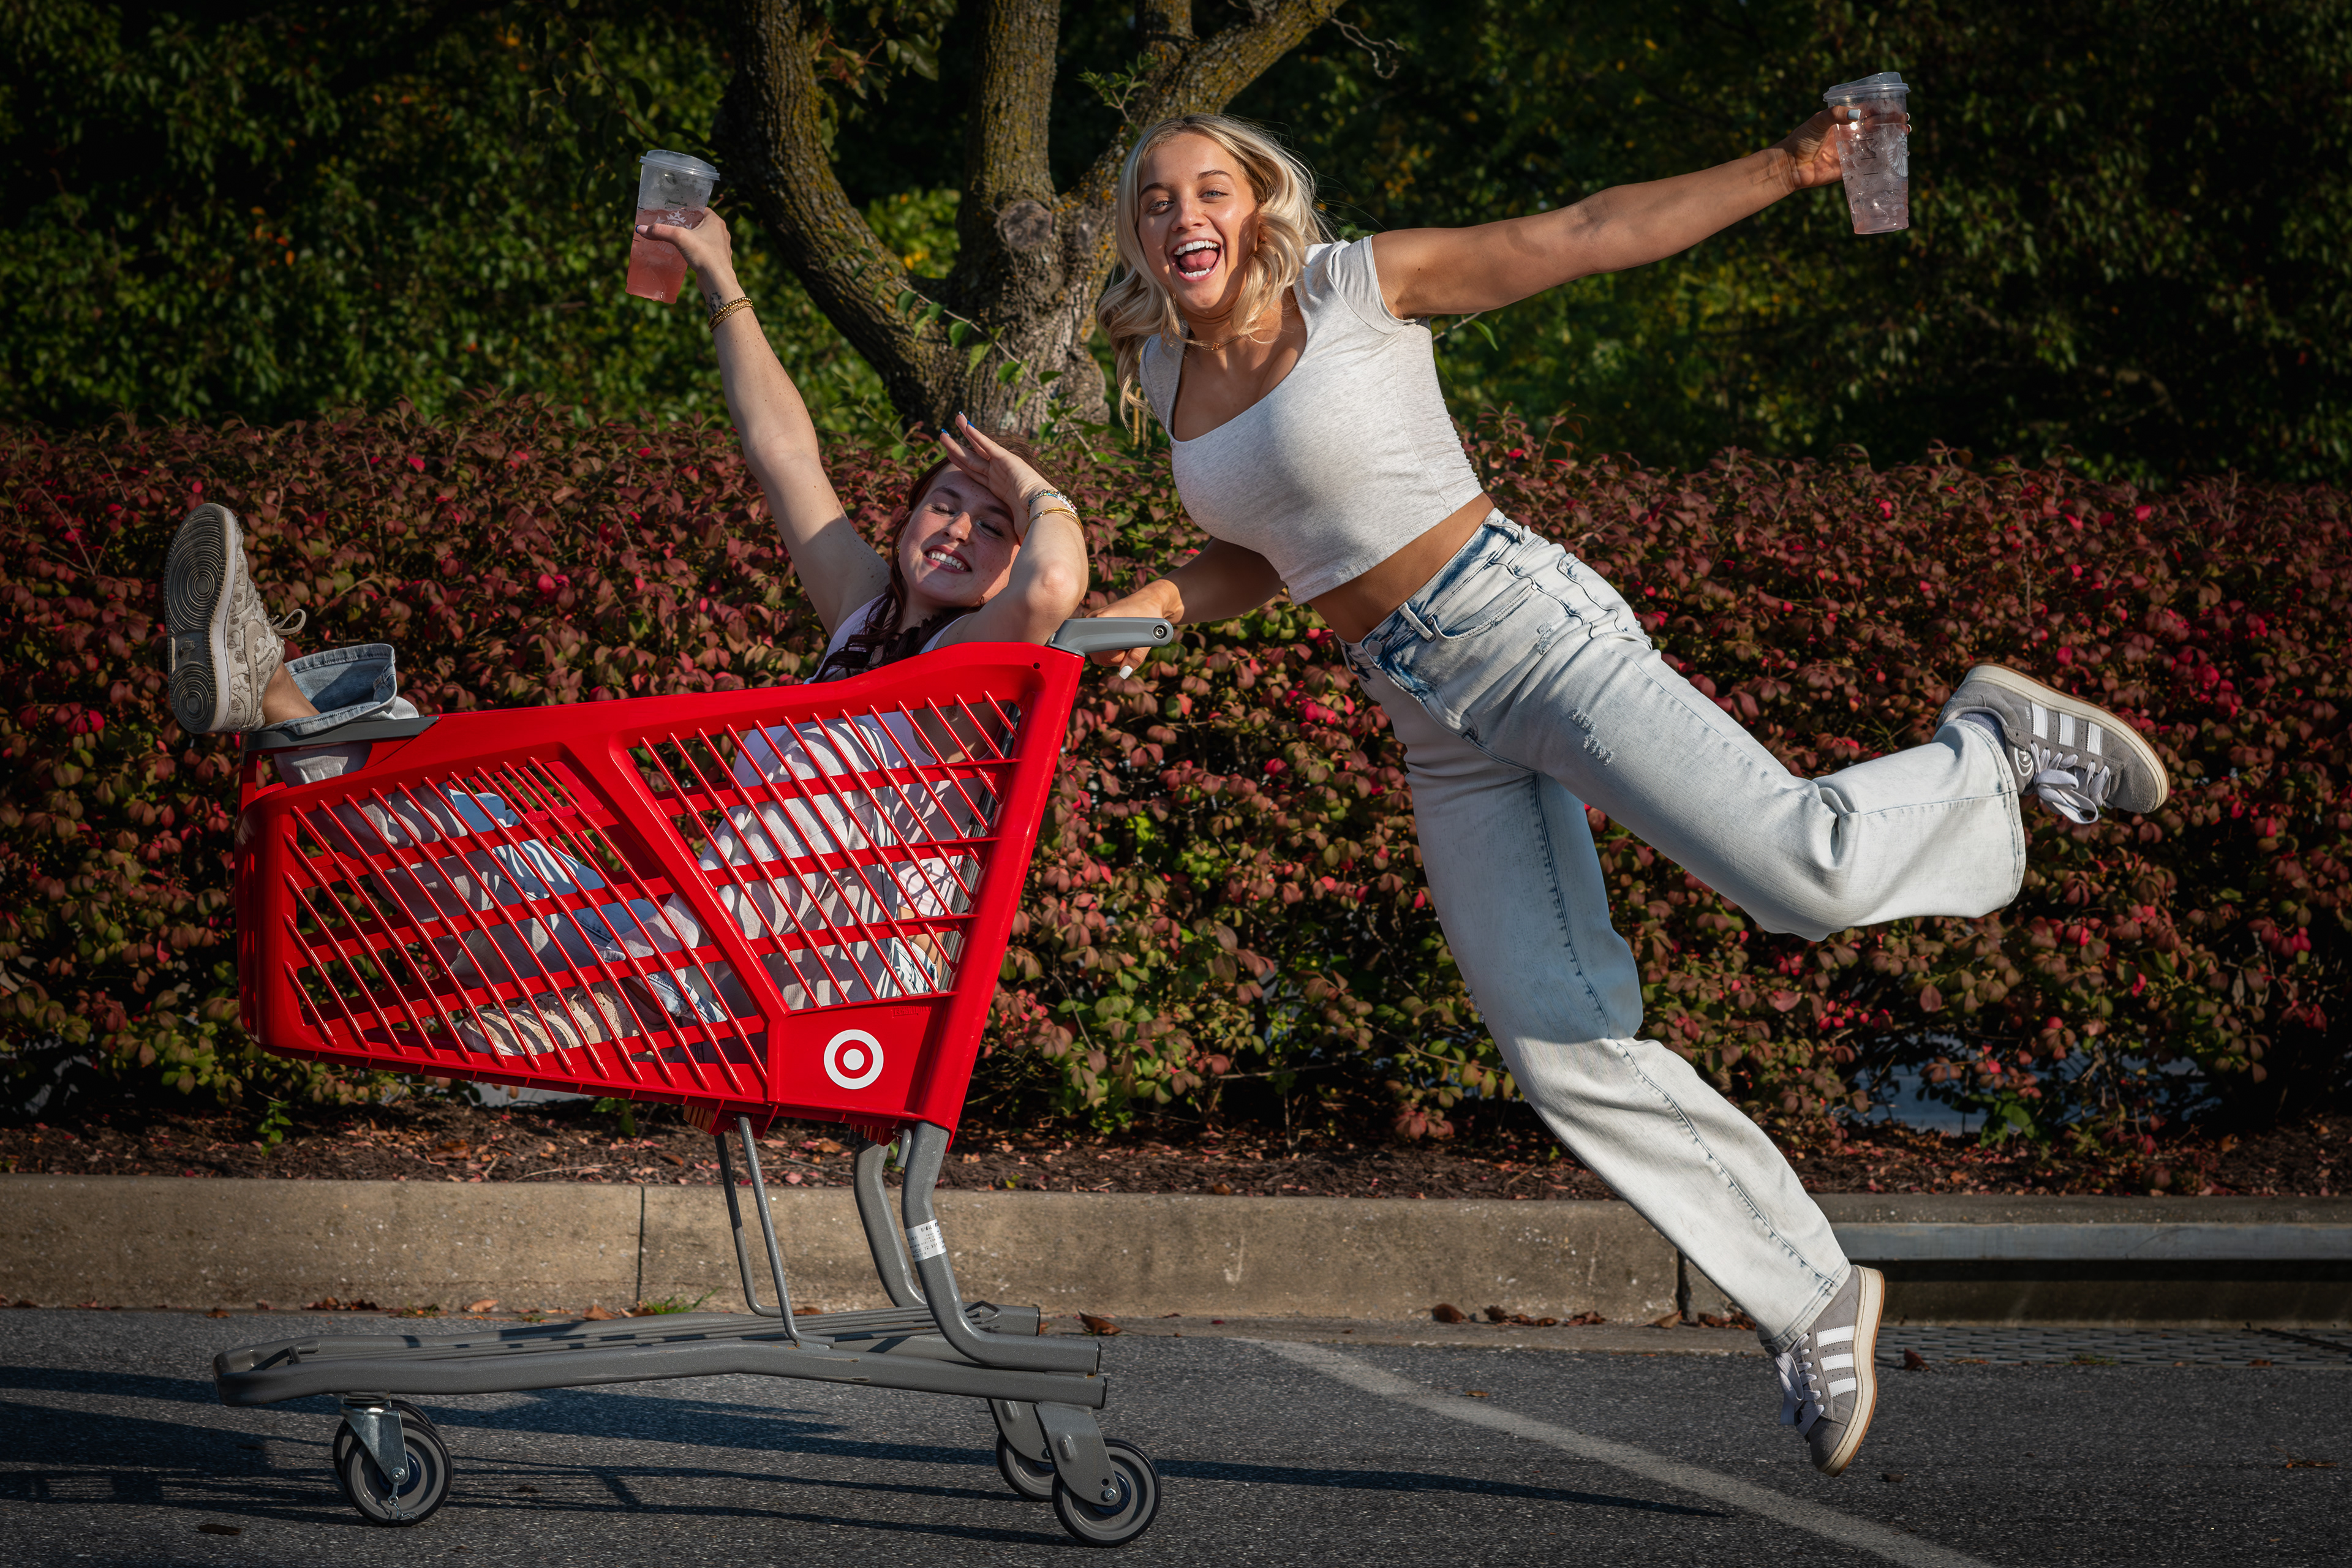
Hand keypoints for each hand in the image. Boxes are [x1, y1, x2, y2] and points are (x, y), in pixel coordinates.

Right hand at [638, 206, 741, 305]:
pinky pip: (703, 250)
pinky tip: (684, 252)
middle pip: (699, 223)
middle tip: (671, 225)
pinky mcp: (716, 259)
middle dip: (685, 224)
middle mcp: (721, 232)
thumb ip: (661, 231)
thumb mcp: (679, 238)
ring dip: (690, 238)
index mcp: (716, 221)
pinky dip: (694, 249)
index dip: (686, 209)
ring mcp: (720, 246)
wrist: (717, 281)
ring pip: (701, 237)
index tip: (674, 212)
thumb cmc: (704, 255)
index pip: (699, 209)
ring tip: (675, 238)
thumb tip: (641, 229)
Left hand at [937, 413, 1059, 534]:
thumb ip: (1009, 533)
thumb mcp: (1014, 527)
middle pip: (972, 459)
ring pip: (977, 449)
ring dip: (963, 436)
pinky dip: (976, 435)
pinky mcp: (1007, 460)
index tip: (948, 456)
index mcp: (1000, 489)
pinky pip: (987, 445)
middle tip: (943, 437)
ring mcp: (1003, 466)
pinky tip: (964, 425)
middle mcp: (1000, 475)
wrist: (1046, 512)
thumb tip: (1013, 553)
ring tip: (953, 421)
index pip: (976, 474)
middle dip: (957, 448)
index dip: (962, 465)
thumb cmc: (1034, 523)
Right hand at [1088, 586, 1177, 674]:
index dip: (1116, 657)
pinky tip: (1120, 639)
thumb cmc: (1151, 616)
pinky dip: (1110, 648)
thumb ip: (1136, 657)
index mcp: (1103, 620)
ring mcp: (1093, 621)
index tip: (1128, 648)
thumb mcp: (1148, 638)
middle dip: (1115, 657)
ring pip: (1097, 654)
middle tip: (1130, 645)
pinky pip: (1099, 647)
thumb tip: (1123, 673)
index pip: (1100, 653)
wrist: (1151, 600)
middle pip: (1097, 656)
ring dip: (1113, 654)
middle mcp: (1094, 619)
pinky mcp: (1095, 624)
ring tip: (1126, 641)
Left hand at [1774, 105, 1910, 192]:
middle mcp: (1850, 135)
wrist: (1790, 165)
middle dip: (1892, 123)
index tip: (1896, 107)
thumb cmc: (1801, 140)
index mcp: (1844, 120)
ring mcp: (1851, 151)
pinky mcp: (1849, 168)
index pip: (1869, 111)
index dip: (1883, 108)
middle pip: (1877, 127)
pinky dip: (1884, 160)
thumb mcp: (1818, 121)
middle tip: (1905, 121)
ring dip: (1892, 139)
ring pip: (1877, 144)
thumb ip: (1836, 115)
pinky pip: (1869, 164)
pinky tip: (1898, 155)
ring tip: (1905, 134)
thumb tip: (1857, 114)